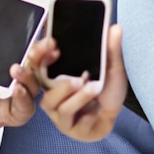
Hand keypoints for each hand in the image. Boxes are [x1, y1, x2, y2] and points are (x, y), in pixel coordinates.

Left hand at [0, 23, 39, 147]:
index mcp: (6, 60)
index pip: (29, 48)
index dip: (40, 42)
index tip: (45, 36)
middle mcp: (15, 76)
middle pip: (38, 64)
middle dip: (44, 54)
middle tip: (45, 47)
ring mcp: (15, 94)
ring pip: (35, 84)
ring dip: (31, 75)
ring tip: (17, 69)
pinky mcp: (11, 113)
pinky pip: (26, 107)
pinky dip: (24, 98)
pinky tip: (16, 89)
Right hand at [35, 25, 126, 141]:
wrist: (115, 112)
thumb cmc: (107, 87)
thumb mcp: (112, 66)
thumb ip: (111, 49)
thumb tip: (115, 27)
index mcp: (58, 73)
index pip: (38, 61)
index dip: (39, 53)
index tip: (52, 44)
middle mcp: (53, 91)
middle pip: (38, 85)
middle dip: (54, 80)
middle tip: (77, 77)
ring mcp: (58, 111)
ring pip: (55, 104)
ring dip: (76, 96)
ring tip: (93, 87)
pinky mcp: (69, 127)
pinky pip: (70, 119)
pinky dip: (85, 111)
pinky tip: (96, 108)